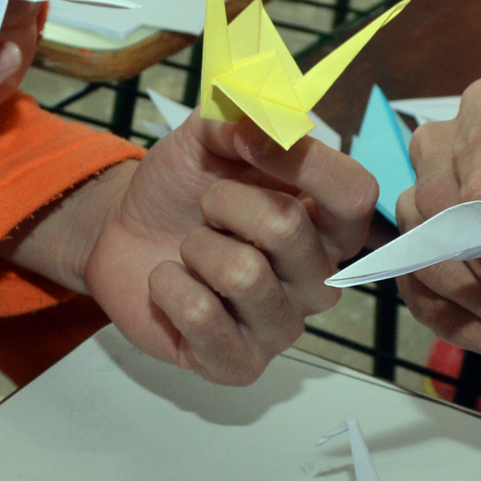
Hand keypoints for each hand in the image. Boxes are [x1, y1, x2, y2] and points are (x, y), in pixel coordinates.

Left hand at [4, 118, 376, 384]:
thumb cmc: (182, 188)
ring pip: (243, 273)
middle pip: (289, 228)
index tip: (248, 145)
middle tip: (206, 210)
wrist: (123, 235)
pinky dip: (169, 287)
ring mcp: (282, 326)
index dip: (301, 161)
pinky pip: (202, 316)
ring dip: (196, 248)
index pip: (356, 194)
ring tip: (191, 250)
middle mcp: (318, 278)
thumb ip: (241, 117)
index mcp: (329, 222)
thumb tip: (269, 124)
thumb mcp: (207, 135)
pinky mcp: (239, 364)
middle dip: (224, 202)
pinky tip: (172, 285)